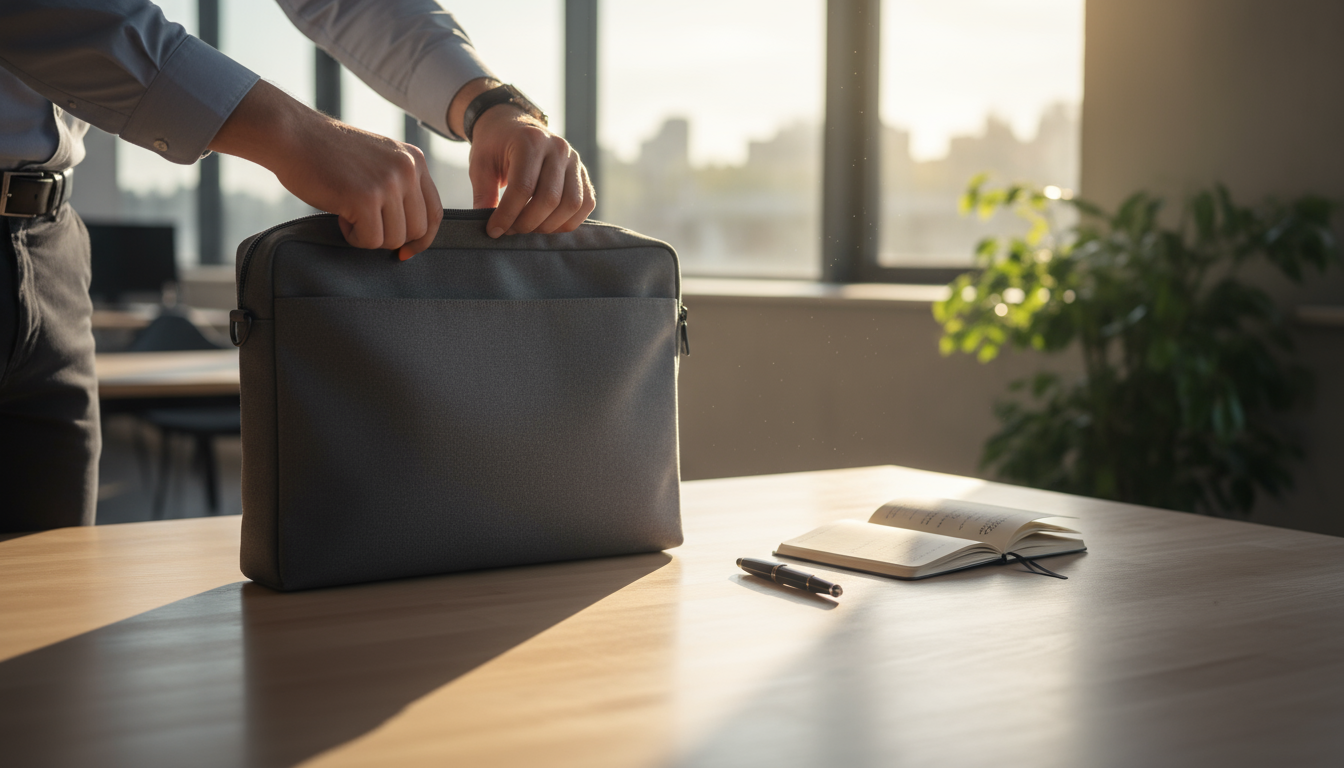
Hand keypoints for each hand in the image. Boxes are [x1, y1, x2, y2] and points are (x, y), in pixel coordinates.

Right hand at [209, 80, 441, 259]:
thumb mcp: (378, 161)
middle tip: (363, 224)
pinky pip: (371, 240)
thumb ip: (400, 187)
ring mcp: (388, 183)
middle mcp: (408, 169)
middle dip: (391, 238)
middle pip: (417, 230)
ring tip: (348, 215)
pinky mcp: (366, 198)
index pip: (434, 212)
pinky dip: (353, 238)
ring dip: (369, 236)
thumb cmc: (328, 154)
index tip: (406, 251)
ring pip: (395, 238)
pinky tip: (340, 217)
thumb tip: (413, 236)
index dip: (423, 238)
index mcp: (414, 160)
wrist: (292, 135)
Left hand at [448, 78, 595, 237]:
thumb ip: (483, 194)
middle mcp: (558, 148)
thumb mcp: (480, 165)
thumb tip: (493, 230)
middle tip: (510, 231)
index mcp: (530, 141)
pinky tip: (547, 224)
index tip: (494, 230)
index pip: (523, 187)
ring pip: (571, 204)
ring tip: (528, 228)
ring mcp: (575, 161)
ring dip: (549, 226)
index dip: (508, 215)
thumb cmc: (495, 147)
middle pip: (550, 198)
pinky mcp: (583, 174)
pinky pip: (585, 204)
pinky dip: (568, 222)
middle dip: (528, 223)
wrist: (513, 126)